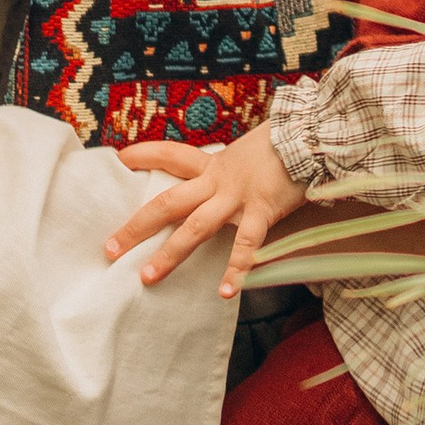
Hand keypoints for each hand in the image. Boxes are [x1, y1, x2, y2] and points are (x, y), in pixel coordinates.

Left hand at [105, 123, 306, 296]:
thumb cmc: (288, 141)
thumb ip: (238, 166)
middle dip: (137, 227)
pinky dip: (236, 269)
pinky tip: (225, 292)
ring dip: (170, 254)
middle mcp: (219, 180)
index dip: (145, 156)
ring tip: (147, 278)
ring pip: (195, 227)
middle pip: (168, 203)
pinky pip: (246, 244)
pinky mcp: (263, 209)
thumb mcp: (252, 149)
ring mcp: (238, 196)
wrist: (314, 132)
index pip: (172, 155)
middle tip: (110, 248)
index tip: (119, 160)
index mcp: (216, 164)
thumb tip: (231, 177)